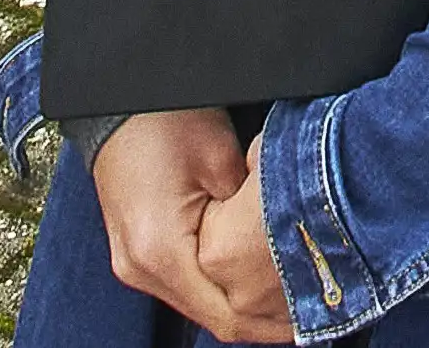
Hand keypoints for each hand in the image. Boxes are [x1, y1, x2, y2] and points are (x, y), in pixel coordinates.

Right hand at [93, 111, 290, 340]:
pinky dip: (219, 287)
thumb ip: (252, 215)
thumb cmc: (163, 119)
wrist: (115, 103)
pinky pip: (184, 286)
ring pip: (199, 304)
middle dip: (262, 318)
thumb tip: (287, 249)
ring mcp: (133, 264)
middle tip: (312, 309)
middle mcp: (140, 268)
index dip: (273, 323)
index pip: (225, 315)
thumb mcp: (222, 159)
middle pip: (212, 317)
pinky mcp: (136, 255)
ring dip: (241, 304)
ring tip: (289, 298)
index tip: (313, 318)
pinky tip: (250, 280)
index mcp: (160, 252)